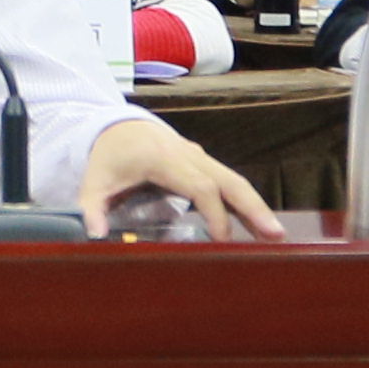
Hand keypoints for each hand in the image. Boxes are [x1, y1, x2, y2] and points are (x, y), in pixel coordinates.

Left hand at [79, 112, 277, 237]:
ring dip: (257, 206)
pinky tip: (259, 225)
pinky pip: (229, 182)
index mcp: (164, 158)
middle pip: (229, 180)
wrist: (117, 127)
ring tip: (277, 234)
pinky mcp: (204, 163)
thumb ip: (91, 209)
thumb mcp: (93, 181)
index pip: (200, 187)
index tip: (223, 240)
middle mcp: (188, 154)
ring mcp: (199, 157)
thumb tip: (94, 235)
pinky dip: (246, 202)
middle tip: (275, 233)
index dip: (214, 213)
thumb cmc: (109, 157)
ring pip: (235, 180)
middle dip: (253, 207)